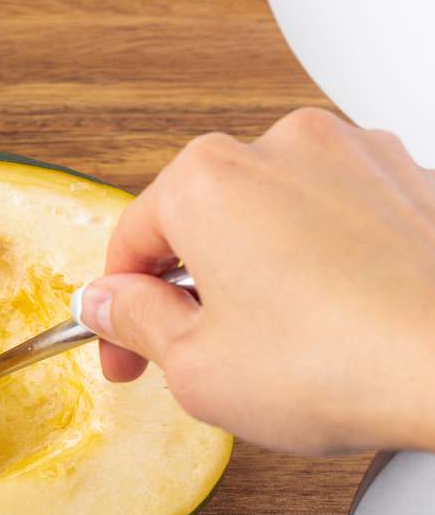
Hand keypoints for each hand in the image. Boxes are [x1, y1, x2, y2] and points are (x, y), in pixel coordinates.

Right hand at [77, 107, 434, 454]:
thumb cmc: (343, 365)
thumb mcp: (197, 368)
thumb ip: (136, 322)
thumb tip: (110, 303)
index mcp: (208, 178)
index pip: (133, 241)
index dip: (118, 309)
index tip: (125, 351)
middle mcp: (281, 146)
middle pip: (206, 219)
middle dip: (196, 286)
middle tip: (202, 354)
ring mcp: (357, 156)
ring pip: (278, 215)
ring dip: (265, 270)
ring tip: (285, 344)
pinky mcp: (415, 184)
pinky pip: (346, 220)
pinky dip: (332, 262)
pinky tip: (343, 323)